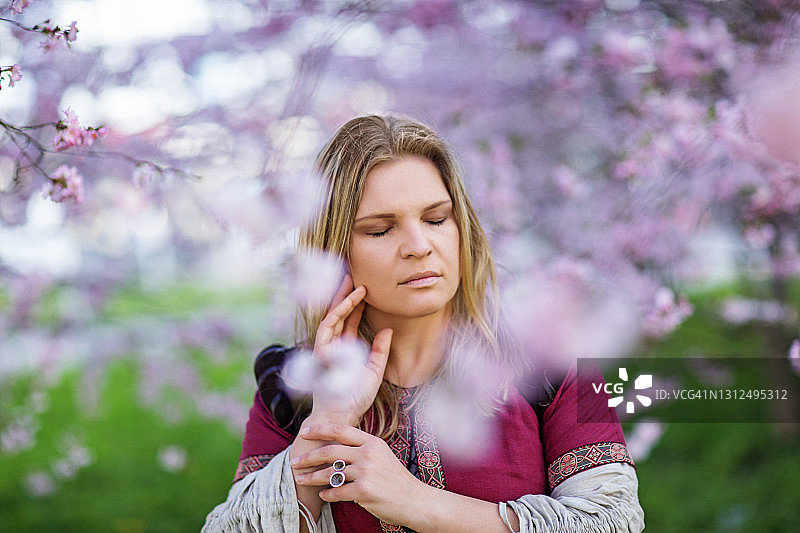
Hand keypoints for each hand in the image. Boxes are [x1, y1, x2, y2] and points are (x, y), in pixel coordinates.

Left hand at [293, 424, 424, 525]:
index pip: (341, 430)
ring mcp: (366, 472)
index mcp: (372, 442)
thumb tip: (335, 450)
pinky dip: (327, 494)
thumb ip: (362, 450)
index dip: (320, 430)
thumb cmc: (396, 480)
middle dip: (309, 456)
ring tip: (301, 480)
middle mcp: (368, 454)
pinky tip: (323, 495)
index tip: (304, 432)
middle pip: (330, 450)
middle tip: (295, 461)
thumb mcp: (382, 456)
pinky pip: (337, 492)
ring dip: (312, 477)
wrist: (414, 500)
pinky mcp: (363, 491)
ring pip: (330, 472)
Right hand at [311, 273, 392, 424]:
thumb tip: (387, 329)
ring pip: (332, 315)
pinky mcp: (320, 350)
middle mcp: (332, 346)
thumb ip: (380, 351)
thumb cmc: (355, 398)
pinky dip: (339, 311)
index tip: (366, 289)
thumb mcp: (375, 372)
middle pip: (338, 314)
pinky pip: (329, 325)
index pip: (349, 322)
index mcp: (343, 350)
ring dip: (342, 297)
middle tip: (354, 275)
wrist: (341, 415)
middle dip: (344, 294)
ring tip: (353, 281)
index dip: (356, 305)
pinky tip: (351, 300)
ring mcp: (325, 347)